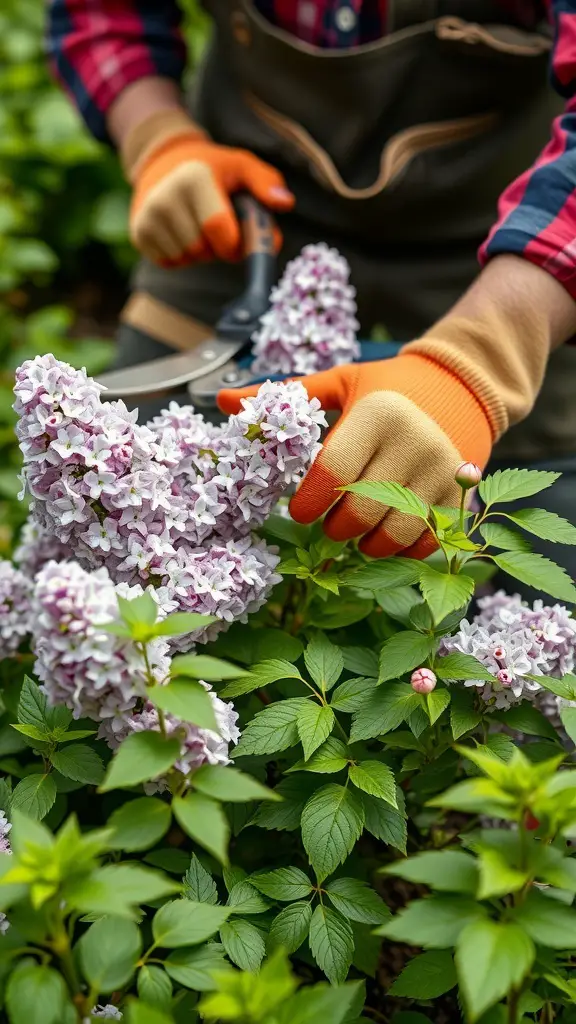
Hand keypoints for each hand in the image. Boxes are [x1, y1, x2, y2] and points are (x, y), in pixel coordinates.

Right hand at [129, 126, 293, 265]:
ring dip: (201, 254)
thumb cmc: (212, 168)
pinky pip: (170, 263)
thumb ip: (267, 183)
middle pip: (203, 251)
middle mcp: (165, 198)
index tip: (238, 239)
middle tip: (219, 230)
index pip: (219, 231)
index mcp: (194, 179)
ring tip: (199, 227)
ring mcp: (148, 217)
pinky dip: (183, 256)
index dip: (235, 244)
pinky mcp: (138, 234)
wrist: (163, 161)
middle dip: (218, 249)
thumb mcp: (241, 165)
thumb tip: (285, 204)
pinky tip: (183, 233)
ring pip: (186, 260)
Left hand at [220, 254, 572, 557]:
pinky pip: (426, 540)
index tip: (298, 511)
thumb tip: (222, 399)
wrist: (461, 385)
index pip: (333, 473)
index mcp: (378, 413)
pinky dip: (401, 550)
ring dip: (366, 545)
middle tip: (328, 522)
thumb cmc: (387, 387)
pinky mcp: (461, 493)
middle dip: (335, 528)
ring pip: (394, 534)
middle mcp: (415, 441)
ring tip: (355, 532)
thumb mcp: (340, 382)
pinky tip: (387, 537)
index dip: (308, 502)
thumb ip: (287, 395)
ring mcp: (443, 470)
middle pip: (360, 511)